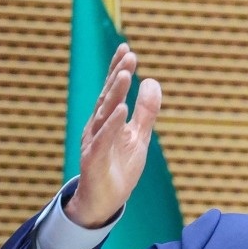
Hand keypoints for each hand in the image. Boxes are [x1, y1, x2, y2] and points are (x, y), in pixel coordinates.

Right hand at [65, 44, 161, 227]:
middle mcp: (98, 126)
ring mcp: (95, 141)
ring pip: (104, 113)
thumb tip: (153, 81)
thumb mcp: (139, 136)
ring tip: (125, 74)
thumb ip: (146, 111)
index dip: (118, 69)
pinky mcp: (95, 158)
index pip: (113, 90)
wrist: (106, 200)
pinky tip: (121, 109)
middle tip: (129, 55)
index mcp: (108, 119)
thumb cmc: (120, 166)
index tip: (127, 49)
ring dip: (114, 93)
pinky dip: (112, 124)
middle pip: (108, 96)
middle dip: (117, 75)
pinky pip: (104, 139)